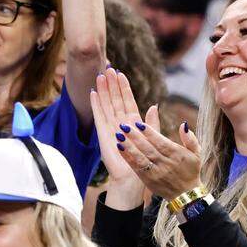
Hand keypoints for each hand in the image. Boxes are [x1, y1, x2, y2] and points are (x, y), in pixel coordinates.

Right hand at [90, 67, 149, 188]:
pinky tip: (93, 93)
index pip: (128, 101)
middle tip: (109, 68)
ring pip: (107, 105)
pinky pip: (99, 116)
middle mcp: (120, 124)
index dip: (124, 88)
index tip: (121, 73)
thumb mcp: (152, 138)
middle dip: (112, 84)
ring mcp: (110, 128)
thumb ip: (152, 122)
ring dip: (104, 90)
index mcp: (133, 124)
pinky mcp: (103, 135)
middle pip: (115, 100)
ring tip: (100, 75)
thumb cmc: (143, 161)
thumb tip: (154, 105)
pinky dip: (96, 105)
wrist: (131, 178)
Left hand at [113, 102, 200, 199]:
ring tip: (119, 136)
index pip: (161, 142)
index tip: (139, 123)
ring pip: (141, 158)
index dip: (150, 133)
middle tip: (124, 126)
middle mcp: (166, 164)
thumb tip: (184, 124)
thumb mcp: (196, 154)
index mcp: (177, 155)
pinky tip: (120, 148)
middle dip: (135, 137)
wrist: (186, 195)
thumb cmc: (191, 171)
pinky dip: (128, 158)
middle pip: (148, 149)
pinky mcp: (148, 180)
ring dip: (129, 147)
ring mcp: (156, 173)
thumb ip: (190, 139)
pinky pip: (137, 168)